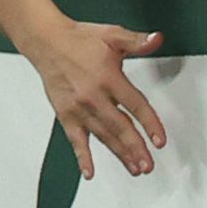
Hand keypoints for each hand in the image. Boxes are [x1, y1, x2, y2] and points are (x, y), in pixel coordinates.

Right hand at [24, 18, 167, 179]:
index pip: (135, 105)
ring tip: (134, 169)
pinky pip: (75, 140)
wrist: (47, 42)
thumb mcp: (112, 35)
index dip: (150, 124)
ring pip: (103, 136)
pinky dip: (82, 157)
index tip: (160, 140)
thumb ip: (137, 42)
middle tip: (148, 165)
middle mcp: (94, 96)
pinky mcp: (65, 115)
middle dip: (136, 148)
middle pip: (120, 127)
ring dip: (119, 154)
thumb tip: (156, 40)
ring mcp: (78, 108)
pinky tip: (89, 172)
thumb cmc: (79, 39)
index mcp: (108, 77)